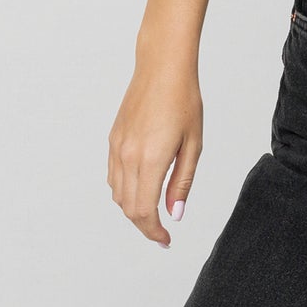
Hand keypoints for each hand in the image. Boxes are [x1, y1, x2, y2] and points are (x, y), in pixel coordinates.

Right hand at [106, 54, 202, 248]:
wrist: (162, 67)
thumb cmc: (184, 100)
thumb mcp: (193, 143)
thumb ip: (182, 181)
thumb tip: (174, 214)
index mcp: (150, 159)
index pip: (144, 211)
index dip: (154, 231)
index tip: (166, 240)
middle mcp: (128, 157)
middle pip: (128, 208)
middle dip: (144, 225)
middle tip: (162, 232)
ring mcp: (117, 148)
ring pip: (117, 194)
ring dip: (133, 209)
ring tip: (153, 212)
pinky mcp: (113, 138)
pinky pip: (113, 175)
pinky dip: (124, 190)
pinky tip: (140, 188)